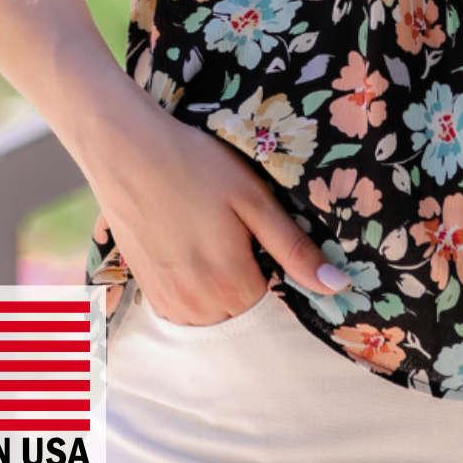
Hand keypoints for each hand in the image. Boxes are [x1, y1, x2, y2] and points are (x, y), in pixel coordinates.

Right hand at [89, 94, 348, 325]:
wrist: (124, 149)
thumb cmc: (194, 165)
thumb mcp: (253, 199)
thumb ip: (294, 249)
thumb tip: (339, 287)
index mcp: (230, 284)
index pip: (275, 302)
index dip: (279, 269)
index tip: (268, 237)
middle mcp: (197, 306)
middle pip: (244, 311)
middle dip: (252, 280)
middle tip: (241, 231)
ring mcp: (167, 302)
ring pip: (214, 314)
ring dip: (223, 289)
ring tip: (215, 237)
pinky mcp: (147, 291)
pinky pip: (186, 308)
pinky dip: (197, 288)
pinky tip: (193, 246)